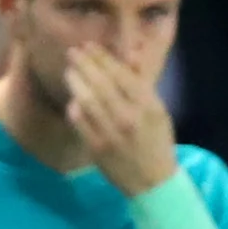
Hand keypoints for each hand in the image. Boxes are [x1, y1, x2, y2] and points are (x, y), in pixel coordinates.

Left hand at [62, 43, 176, 195]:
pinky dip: (75, 108)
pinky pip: (80, 122)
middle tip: (72, 52)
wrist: (153, 181)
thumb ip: (143, 83)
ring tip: (69, 72)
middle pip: (101, 83)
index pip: (120, 74)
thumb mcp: (158, 110)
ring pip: (87, 100)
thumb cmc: (157, 141)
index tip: (89, 46)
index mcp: (146, 105)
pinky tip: (73, 100)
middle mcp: (128, 117)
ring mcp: (111, 133)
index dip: (102, 58)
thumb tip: (131, 55)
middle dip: (84, 64)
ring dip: (75, 82)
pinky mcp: (97, 147)